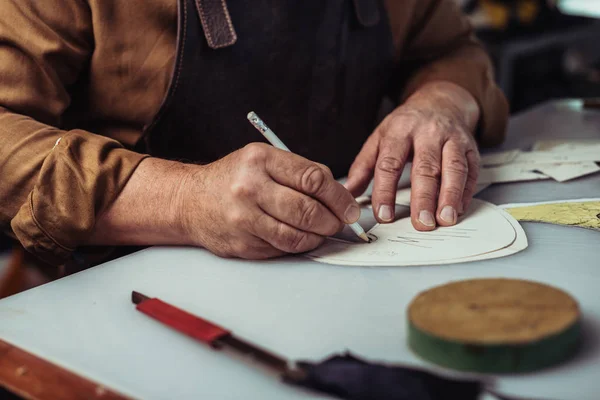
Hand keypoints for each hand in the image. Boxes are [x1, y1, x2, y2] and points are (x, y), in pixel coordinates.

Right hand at [181, 143, 360, 258]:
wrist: (190, 201)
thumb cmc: (232, 178)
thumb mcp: (262, 159)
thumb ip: (299, 171)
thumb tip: (338, 193)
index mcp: (259, 160)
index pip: (312, 179)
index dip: (339, 196)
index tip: (350, 207)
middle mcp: (250, 189)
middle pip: (307, 210)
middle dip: (333, 220)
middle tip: (340, 222)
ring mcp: (244, 219)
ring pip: (297, 236)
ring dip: (318, 236)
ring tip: (322, 230)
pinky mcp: (242, 244)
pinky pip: (282, 249)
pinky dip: (299, 245)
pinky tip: (300, 237)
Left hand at [345, 81, 480, 229]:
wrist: (439, 101)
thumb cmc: (406, 125)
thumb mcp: (379, 138)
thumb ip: (363, 167)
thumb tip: (347, 192)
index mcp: (399, 132)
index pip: (390, 164)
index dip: (385, 191)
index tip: (383, 214)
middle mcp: (428, 133)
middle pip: (425, 167)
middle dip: (423, 198)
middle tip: (421, 223)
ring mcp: (452, 139)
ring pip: (453, 168)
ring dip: (450, 196)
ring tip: (444, 219)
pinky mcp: (471, 147)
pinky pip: (471, 170)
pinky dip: (467, 191)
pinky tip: (459, 208)